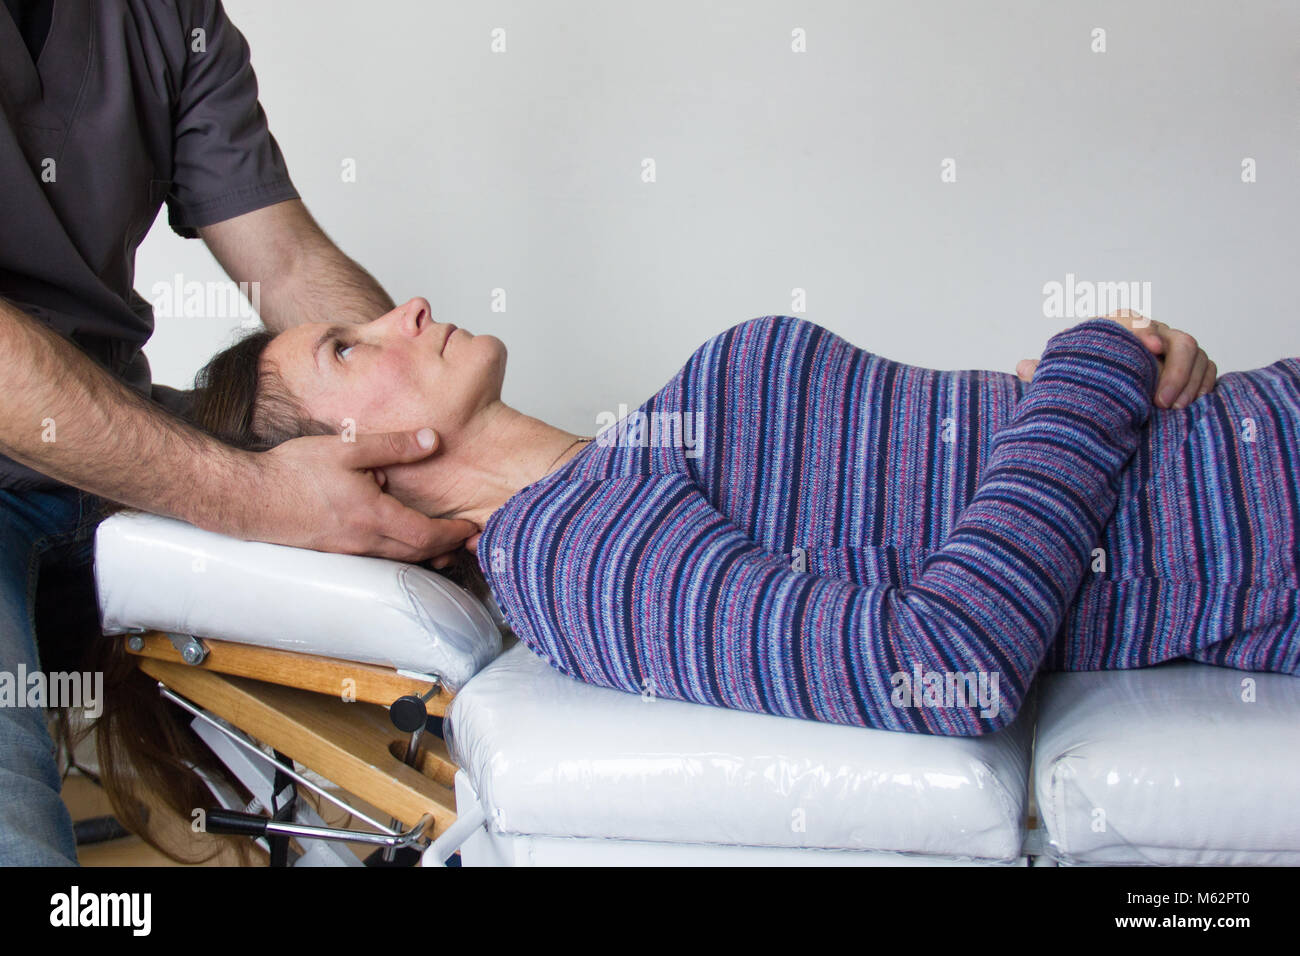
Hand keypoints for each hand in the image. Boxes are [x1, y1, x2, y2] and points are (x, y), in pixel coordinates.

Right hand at [236, 427, 477, 561]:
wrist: (248, 498)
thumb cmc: (292, 472)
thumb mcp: (347, 449)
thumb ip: (393, 446)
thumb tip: (433, 440)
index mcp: (372, 516)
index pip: (427, 536)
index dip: (454, 534)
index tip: (471, 528)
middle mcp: (364, 542)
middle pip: (418, 554)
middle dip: (446, 548)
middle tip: (466, 539)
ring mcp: (349, 552)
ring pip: (398, 560)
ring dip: (424, 555)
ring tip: (443, 545)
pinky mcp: (335, 554)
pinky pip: (378, 559)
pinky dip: (399, 554)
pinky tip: (400, 541)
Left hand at [1016, 310, 1217, 408]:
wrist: (1106, 397)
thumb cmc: (1086, 382)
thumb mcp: (1066, 379)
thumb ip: (1048, 372)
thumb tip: (1020, 367)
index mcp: (1120, 329)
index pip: (1135, 320)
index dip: (1145, 331)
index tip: (1150, 348)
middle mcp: (1153, 334)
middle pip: (1177, 339)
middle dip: (1173, 368)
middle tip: (1159, 402)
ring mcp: (1176, 350)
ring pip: (1196, 353)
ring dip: (1189, 380)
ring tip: (1173, 408)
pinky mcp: (1193, 367)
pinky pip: (1209, 368)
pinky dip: (1204, 384)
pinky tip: (1190, 406)